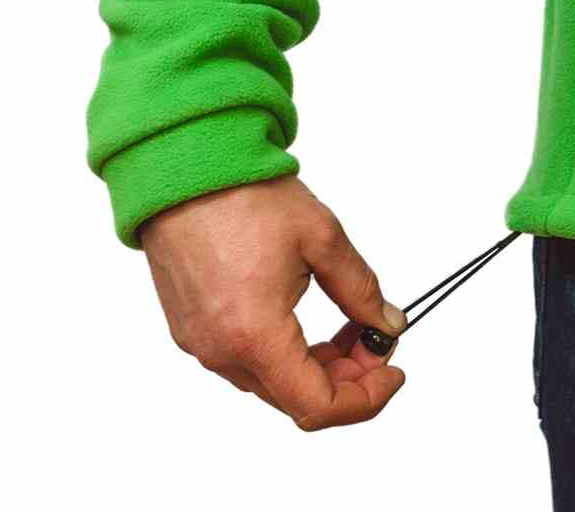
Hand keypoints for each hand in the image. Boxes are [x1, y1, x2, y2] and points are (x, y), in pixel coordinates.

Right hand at [140, 176, 407, 428]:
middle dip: (347, 378)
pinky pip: (245, 361)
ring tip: (348, 324)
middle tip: (376, 338)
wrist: (183, 169)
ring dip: (317, 366)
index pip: (317, 406)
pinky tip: (307, 319)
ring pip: (271, 382)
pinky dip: (284, 352)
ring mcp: (200, 343)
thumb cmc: (242, 196)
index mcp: (254, 333)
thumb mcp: (322, 238)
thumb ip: (360, 289)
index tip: (391, 371)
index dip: (365, 399)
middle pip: (295, 399)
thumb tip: (386, 323)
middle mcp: (220, 350)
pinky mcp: (191, 329)